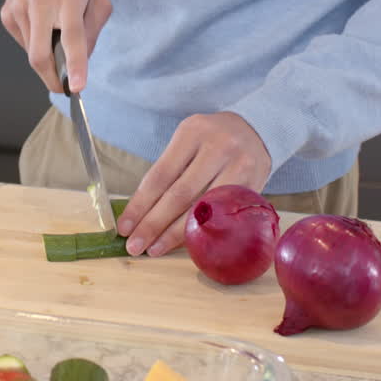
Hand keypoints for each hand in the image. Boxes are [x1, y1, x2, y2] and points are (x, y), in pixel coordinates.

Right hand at [2, 0, 111, 92]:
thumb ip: (94, 31)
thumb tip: (81, 62)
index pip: (72, 37)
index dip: (74, 65)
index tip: (76, 87)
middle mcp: (41, 3)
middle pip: (40, 55)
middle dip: (51, 78)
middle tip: (63, 87)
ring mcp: (19, 8)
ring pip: (32, 52)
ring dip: (46, 54)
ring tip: (53, 30)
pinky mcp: (7, 13)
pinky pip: (23, 42)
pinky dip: (35, 43)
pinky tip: (41, 24)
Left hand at [117, 112, 271, 256]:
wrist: (256, 130)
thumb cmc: (211, 142)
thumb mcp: (188, 142)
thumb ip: (168, 171)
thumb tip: (139, 213)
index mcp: (192, 132)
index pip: (159, 175)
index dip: (140, 204)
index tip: (124, 227)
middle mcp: (217, 147)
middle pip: (179, 194)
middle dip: (153, 224)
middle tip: (134, 246)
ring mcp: (239, 166)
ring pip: (202, 208)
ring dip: (175, 234)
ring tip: (154, 249)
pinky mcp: (254, 185)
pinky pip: (222, 214)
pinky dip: (202, 230)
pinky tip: (186, 243)